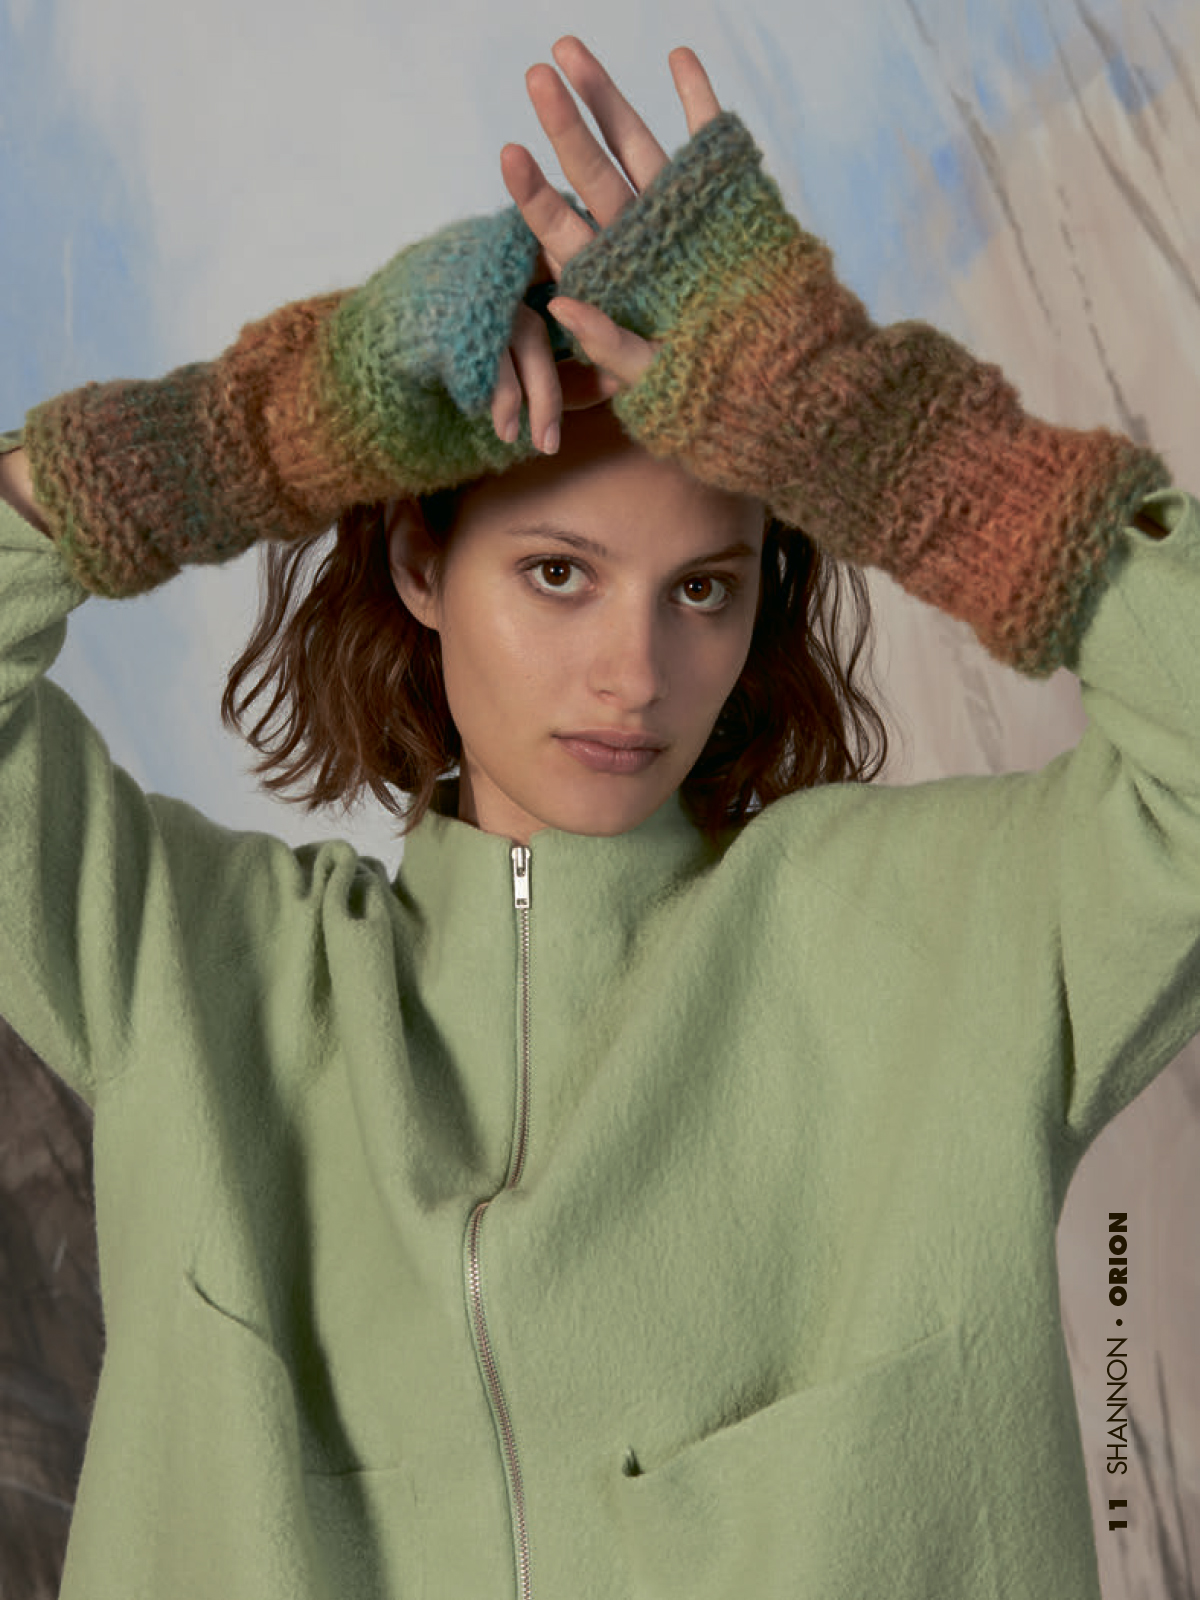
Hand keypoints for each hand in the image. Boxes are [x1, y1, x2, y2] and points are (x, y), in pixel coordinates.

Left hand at [491, 37, 722, 451]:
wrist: (780, 381)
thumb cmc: (708, 392)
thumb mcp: (652, 380)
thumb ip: (607, 345)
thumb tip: (558, 306)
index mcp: (609, 279)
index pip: (561, 231)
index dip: (534, 194)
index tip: (509, 154)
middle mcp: (634, 238)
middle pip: (590, 174)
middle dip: (563, 124)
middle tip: (535, 76)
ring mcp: (674, 213)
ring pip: (633, 146)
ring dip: (605, 97)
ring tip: (568, 49)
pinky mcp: (721, 197)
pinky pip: (705, 141)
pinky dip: (696, 98)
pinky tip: (678, 56)